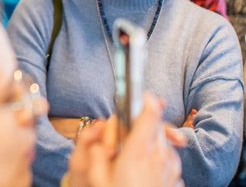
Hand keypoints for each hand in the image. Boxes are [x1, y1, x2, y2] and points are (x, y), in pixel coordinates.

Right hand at [66, 94, 182, 186]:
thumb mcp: (96, 177)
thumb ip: (95, 150)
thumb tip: (101, 135)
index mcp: (138, 152)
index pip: (149, 115)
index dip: (146, 100)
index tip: (142, 95)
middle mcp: (159, 156)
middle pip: (154, 126)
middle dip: (140, 126)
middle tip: (122, 139)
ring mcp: (171, 167)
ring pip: (160, 142)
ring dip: (147, 143)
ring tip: (130, 160)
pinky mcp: (176, 177)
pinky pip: (165, 159)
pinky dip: (155, 159)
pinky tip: (141, 173)